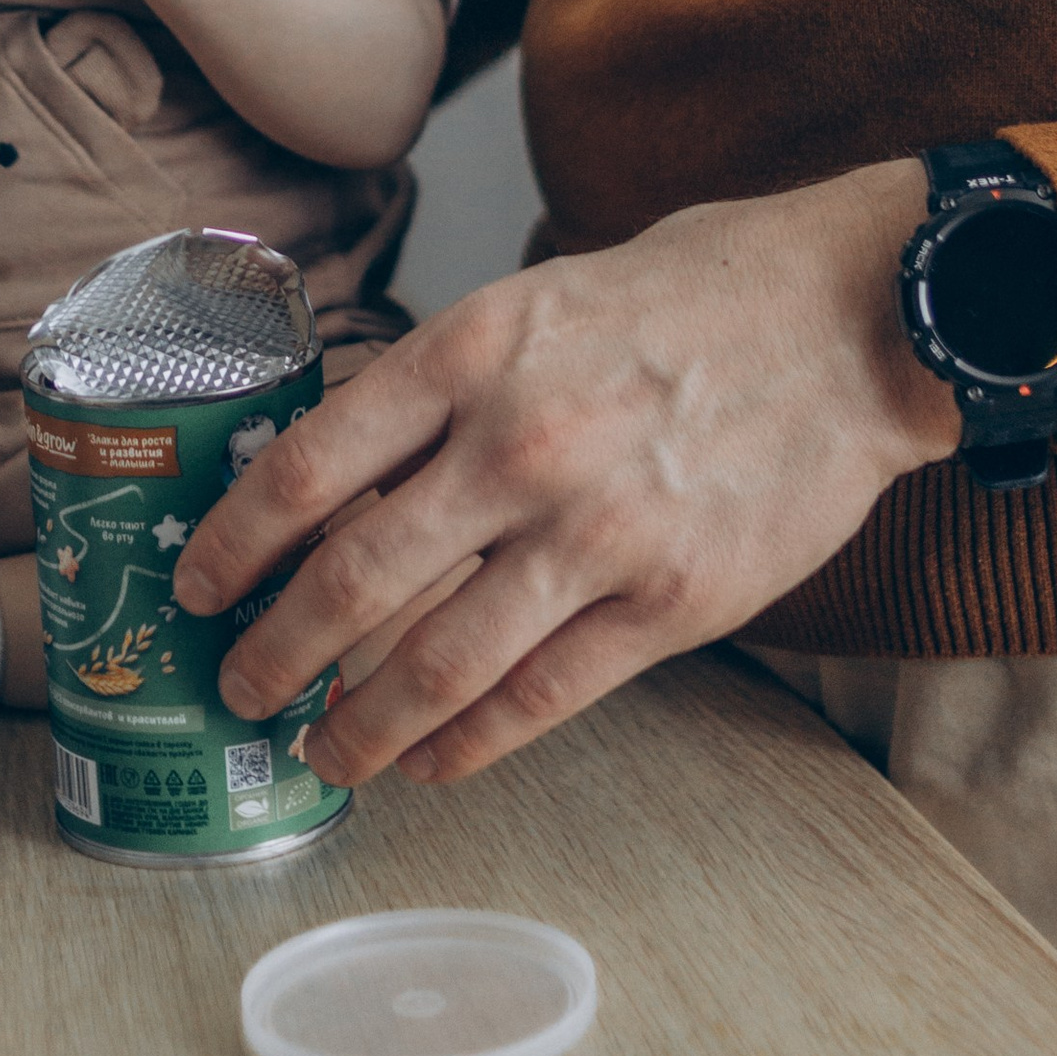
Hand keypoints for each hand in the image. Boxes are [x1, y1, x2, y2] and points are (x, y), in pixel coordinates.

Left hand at [172, 161, 954, 785]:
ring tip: (323, 750)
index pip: (310, 466)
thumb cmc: (696, 294)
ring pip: (437, 664)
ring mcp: (596, 534)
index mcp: (472, 350)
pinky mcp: (670, 604)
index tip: (202, 585)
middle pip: (354, 581)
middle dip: (277, 652)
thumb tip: (347, 463)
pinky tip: (429, 761)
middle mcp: (518, 445)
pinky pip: (540, 700)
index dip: (237, 542)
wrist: (855, 319)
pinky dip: (467, 744)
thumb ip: (449, 379)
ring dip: (360, 724)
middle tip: (241, 688)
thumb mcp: (541, 295)